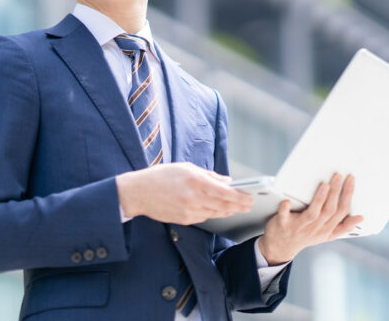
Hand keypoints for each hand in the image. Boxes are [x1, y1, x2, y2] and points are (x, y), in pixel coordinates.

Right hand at [116, 162, 252, 224]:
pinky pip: (204, 218)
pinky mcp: (184, 219)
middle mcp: (193, 198)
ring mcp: (189, 211)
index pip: (224, 192)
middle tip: (249, 205)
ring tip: (237, 208)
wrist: (139, 193)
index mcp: (195, 181)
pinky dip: (213, 213)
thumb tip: (226, 181)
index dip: (240, 196)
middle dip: (239, 206)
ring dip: (228, 211)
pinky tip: (219, 210)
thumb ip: (208, 175)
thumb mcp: (185, 168)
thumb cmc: (161, 176)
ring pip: (215, 213)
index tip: (250, 197)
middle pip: (223, 205)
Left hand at [257, 173, 363, 264]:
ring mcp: (299, 226)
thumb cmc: (307, 236)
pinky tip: (287, 201)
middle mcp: (315, 227)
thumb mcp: (327, 235)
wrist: (282, 247)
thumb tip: (361, 218)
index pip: (342, 211)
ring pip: (313, 213)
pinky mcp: (283, 224)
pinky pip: (284, 216)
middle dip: (336, 192)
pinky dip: (285, 209)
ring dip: (319, 199)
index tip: (351, 179)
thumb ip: (343, 226)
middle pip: (329, 210)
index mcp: (327, 228)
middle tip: (339, 176)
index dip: (348, 195)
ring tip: (324, 185)